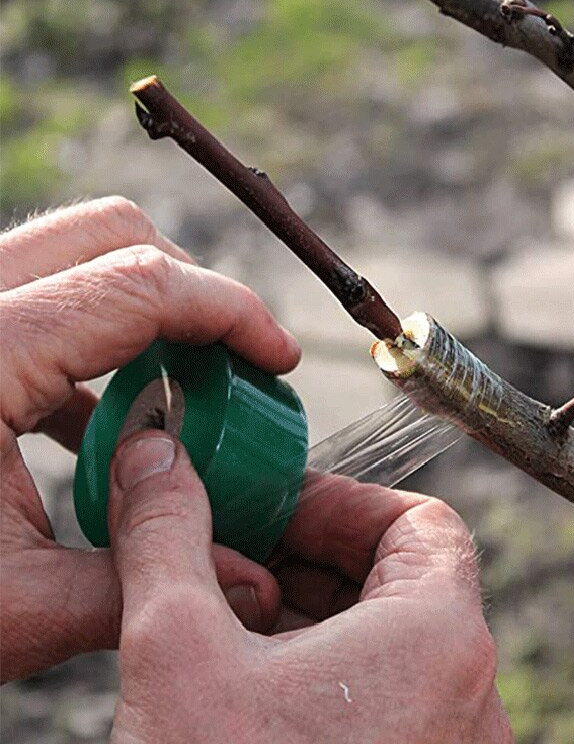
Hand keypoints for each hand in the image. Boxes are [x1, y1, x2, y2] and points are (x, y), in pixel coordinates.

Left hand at [0, 197, 300, 681]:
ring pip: (78, 255)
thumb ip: (142, 584)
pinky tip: (108, 419)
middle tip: (232, 359)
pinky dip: (100, 343)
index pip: (141, 285)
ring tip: (181, 391)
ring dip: (149, 310)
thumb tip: (253, 585)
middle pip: (112, 233)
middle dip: (194, 287)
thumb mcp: (11, 608)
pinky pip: (45, 303)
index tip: (279, 359)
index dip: (233, 311)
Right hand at [108, 431, 510, 742]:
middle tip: (239, 552)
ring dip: (312, 613)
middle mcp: (467, 694)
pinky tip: (250, 685)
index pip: (421, 521)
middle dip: (313, 554)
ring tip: (231, 616)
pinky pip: (385, 698)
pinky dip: (323, 672)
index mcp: (440, 639)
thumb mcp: (177, 653)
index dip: (344, 501)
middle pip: (401, 577)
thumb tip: (156, 462)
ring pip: (389, 640)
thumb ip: (166, 539)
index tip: (277, 507)